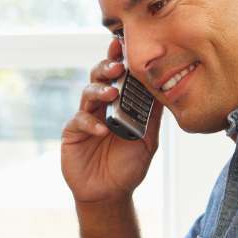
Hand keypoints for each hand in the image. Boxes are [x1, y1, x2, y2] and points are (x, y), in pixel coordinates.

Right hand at [61, 38, 162, 204]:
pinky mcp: (72, 133)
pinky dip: (91, 123)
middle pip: (100, 76)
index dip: (121, 59)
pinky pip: (79, 121)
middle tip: (118, 66)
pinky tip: (103, 130)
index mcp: (120, 103)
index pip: (120, 76)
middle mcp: (101, 106)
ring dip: (100, 90)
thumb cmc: (128, 166)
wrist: (110, 193)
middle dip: (108, 67)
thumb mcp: (147, 140)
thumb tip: (165, 89)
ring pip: (88, 93)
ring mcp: (85, 117)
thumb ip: (152, 116)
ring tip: (111, 93)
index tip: (127, 45)